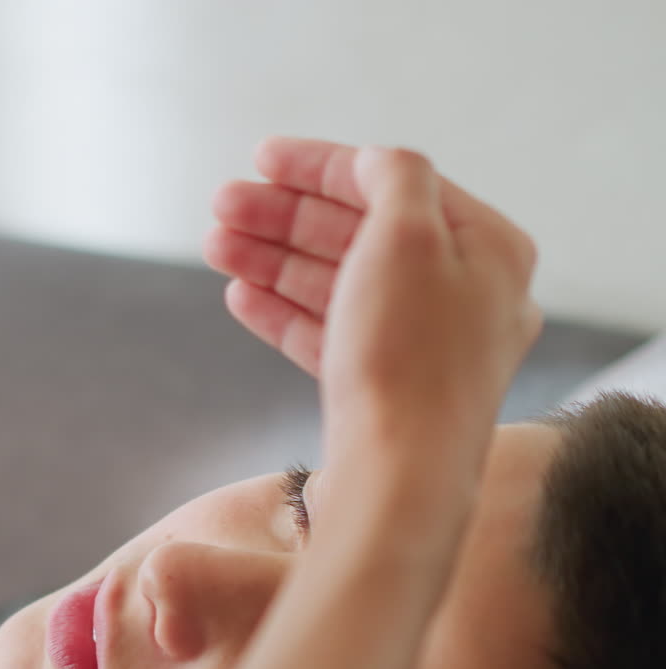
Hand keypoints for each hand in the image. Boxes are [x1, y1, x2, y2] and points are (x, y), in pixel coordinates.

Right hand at [203, 136, 540, 388]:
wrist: (401, 476)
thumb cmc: (412, 356)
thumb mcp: (408, 234)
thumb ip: (395, 176)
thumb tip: (378, 163)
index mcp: (488, 250)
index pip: (394, 185)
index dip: (322, 166)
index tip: (260, 157)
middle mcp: (464, 298)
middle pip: (361, 237)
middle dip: (285, 218)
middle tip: (222, 206)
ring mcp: (424, 349)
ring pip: (341, 288)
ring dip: (274, 263)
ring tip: (216, 248)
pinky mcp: (389, 391)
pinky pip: (335, 338)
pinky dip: (288, 314)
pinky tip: (241, 297)